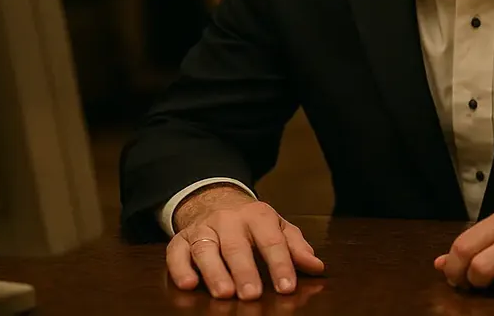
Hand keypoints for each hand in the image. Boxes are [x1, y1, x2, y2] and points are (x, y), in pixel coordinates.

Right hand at [167, 184, 324, 299]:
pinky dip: (180, 269)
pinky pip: (176, 253)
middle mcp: (228, 220)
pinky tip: (189, 284)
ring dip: (214, 272)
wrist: (213, 200)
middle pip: (236, 246)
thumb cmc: (252, 222)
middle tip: (252, 294)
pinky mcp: (180, 240)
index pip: (271, 241)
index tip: (287, 287)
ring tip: (224, 292)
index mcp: (257, 215)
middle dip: (245, 271)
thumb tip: (317, 267)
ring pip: (206, 249)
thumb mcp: (277, 227)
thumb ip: (295, 246)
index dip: (280, 264)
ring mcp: (202, 228)